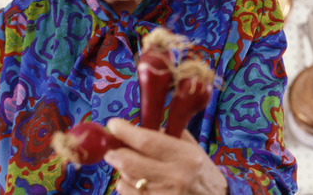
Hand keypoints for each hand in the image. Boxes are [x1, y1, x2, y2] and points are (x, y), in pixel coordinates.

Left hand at [104, 118, 227, 194]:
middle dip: (115, 152)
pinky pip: (128, 194)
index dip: (125, 132)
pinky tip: (135, 180)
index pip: (147, 141)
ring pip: (126, 179)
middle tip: (112, 146)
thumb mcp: (191, 147)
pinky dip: (125, 184)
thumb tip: (136, 128)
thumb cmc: (201, 171)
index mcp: (185, 157)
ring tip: (127, 163)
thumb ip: (165, 135)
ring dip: (121, 169)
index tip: (113, 125)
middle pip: (130, 163)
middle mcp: (175, 177)